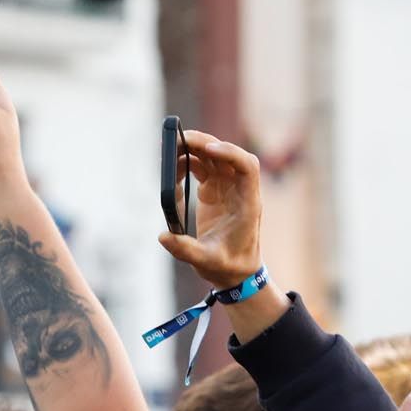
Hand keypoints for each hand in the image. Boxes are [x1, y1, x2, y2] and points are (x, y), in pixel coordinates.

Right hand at [157, 129, 262, 287]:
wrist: (234, 271)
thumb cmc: (228, 266)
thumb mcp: (207, 262)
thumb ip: (186, 250)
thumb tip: (163, 236)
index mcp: (247, 202)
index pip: (247, 166)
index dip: (230, 153)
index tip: (208, 150)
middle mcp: (239, 189)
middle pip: (226, 154)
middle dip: (203, 143)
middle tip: (177, 139)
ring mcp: (227, 187)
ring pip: (212, 156)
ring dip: (192, 149)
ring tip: (168, 154)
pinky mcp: (214, 190)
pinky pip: (202, 167)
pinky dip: (186, 164)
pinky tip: (171, 173)